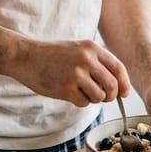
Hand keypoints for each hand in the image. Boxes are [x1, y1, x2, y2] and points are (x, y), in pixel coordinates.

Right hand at [8, 39, 131, 107]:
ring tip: (81, 92)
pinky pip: (83, 103)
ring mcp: (76, 74)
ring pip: (99, 97)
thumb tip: (117, 84)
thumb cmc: (52, 55)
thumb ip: (97, 62)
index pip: (118, 68)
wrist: (26, 56)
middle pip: (112, 86)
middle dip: (110, 96)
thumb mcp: (78, 48)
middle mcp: (86, 59)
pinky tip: (69, 93)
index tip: (124, 94)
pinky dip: (79, 102)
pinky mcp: (66, 88)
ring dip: (93, 99)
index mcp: (92, 48)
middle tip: (102, 97)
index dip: (124, 84)